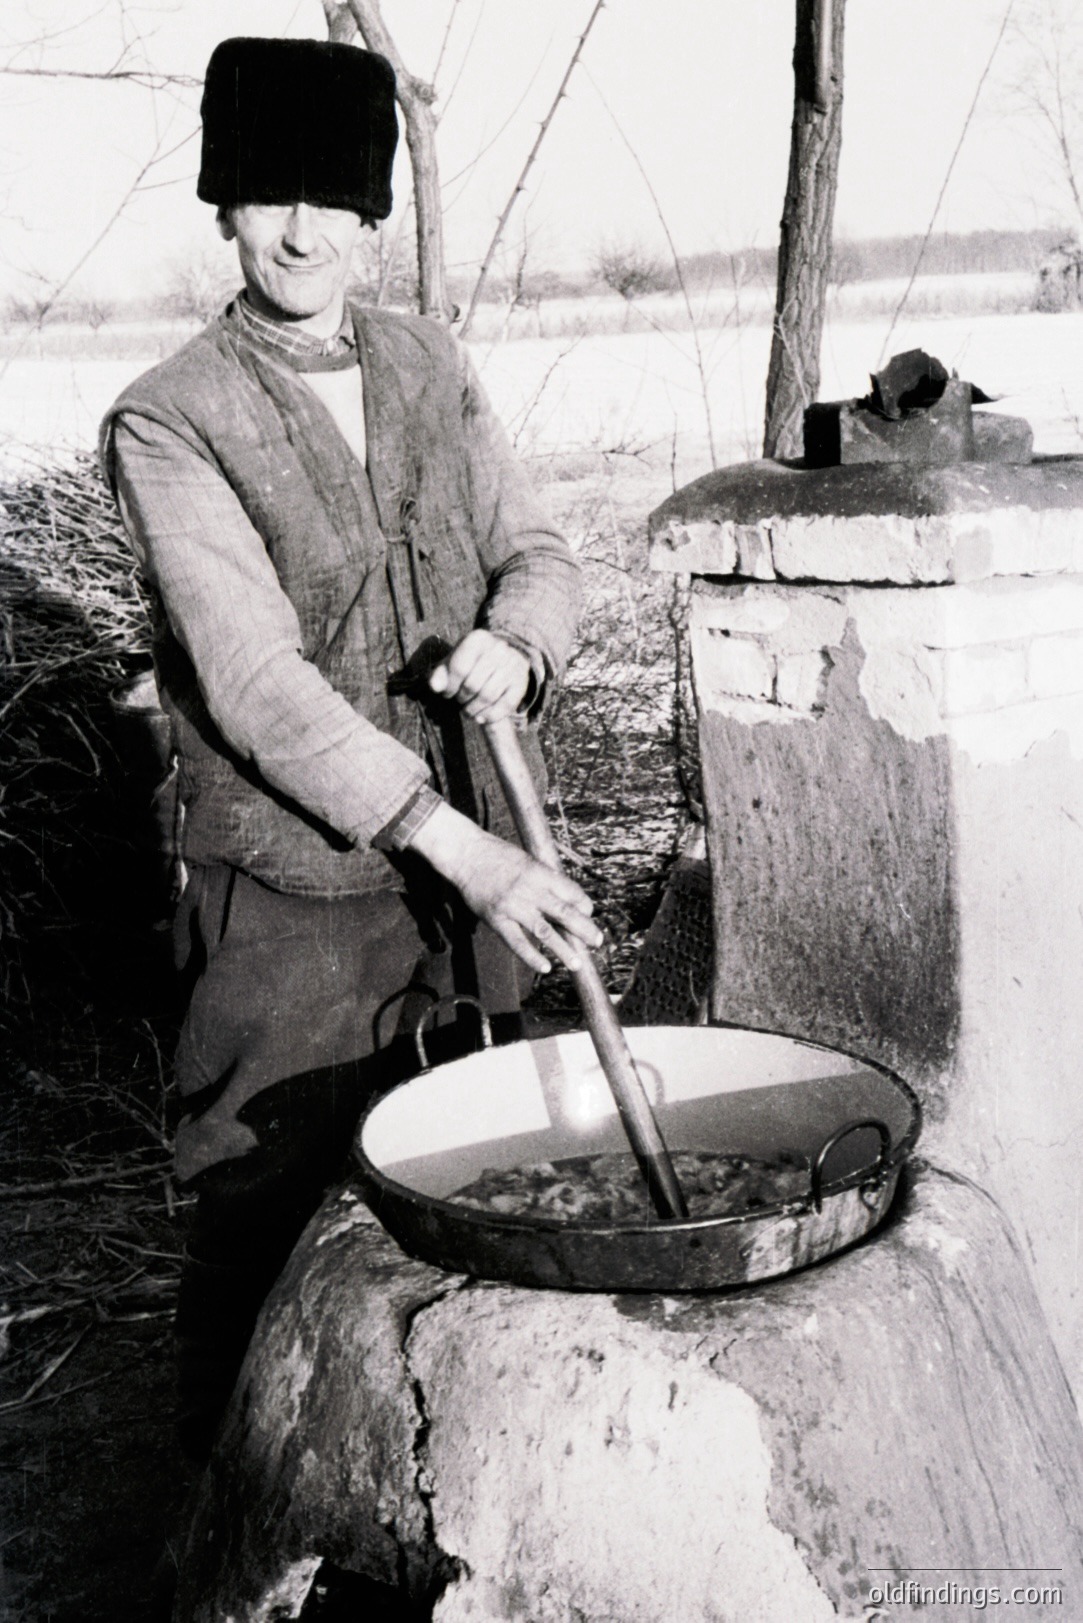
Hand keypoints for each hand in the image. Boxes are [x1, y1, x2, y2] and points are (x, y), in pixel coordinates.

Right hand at [406, 801, 601, 974]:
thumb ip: (545, 879)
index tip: (589, 914)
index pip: (571, 892)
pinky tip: (545, 967)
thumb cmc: (499, 856)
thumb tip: (567, 900)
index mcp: (540, 872)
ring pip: (544, 931)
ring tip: (576, 963)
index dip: (584, 905)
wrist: (466, 854)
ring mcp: (513, 906)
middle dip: (584, 929)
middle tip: (597, 942)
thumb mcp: (528, 860)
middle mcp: (530, 890)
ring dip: (563, 949)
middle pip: (564, 913)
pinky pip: (517, 942)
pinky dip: (532, 956)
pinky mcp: (496, 919)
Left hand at [428, 629, 530, 724]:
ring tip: (468, 711)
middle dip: (462, 698)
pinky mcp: (521, 682)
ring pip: (488, 696)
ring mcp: (512, 665)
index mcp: (478, 638)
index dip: (449, 686)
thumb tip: (435, 687)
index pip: (459, 668)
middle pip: (473, 684)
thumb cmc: (470, 662)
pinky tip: (481, 717)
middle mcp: (499, 648)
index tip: (447, 693)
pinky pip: (505, 706)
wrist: (501, 659)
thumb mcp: (452, 663)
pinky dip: (490, 716)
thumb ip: (439, 674)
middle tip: (460, 701)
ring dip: (474, 709)